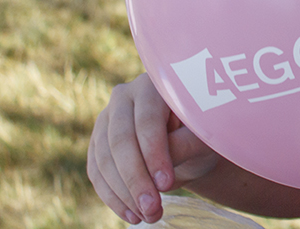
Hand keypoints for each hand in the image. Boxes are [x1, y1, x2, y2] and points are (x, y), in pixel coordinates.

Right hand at [87, 74, 219, 223]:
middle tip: (153, 209)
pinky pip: (96, 171)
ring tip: (148, 216)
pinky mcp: (97, 142)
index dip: (154, 154)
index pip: (147, 120)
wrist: (190, 143)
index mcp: (155, 84)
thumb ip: (184, 144)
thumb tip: (161, 166)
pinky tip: (131, 214)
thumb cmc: (202, 133)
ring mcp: (106, 118)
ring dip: (123, 193)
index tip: (166, 184)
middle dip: (136, 179)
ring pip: (104, 158)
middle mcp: (125, 96)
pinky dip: (111, 197)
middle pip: (121, 140)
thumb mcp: (203, 136)